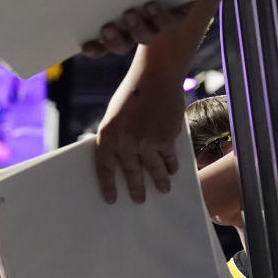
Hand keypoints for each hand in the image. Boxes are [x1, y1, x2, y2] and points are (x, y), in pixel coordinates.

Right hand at [82, 1, 192, 57]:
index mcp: (115, 21)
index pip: (101, 44)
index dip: (94, 49)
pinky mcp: (179, 13)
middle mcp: (135, 26)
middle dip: (114, 41)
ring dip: (137, 29)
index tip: (85, 47)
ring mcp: (156, 23)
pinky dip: (159, 17)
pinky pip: (169, 23)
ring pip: (145, 37)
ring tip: (129, 14)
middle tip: (106, 28)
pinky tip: (151, 5)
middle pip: (121, 45)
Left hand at [95, 76, 183, 203]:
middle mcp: (125, 143)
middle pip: (131, 173)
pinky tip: (172, 171)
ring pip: (154, 169)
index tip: (111, 199)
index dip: (108, 186)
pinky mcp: (165, 140)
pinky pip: (169, 159)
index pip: (105, 168)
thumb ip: (117, 137)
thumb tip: (123, 159)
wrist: (155, 78)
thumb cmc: (132, 94)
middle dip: (136, 188)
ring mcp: (146, 143)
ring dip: (159, 181)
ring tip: (163, 189)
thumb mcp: (114, 116)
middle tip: (139, 200)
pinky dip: (171, 165)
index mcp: (107, 136)